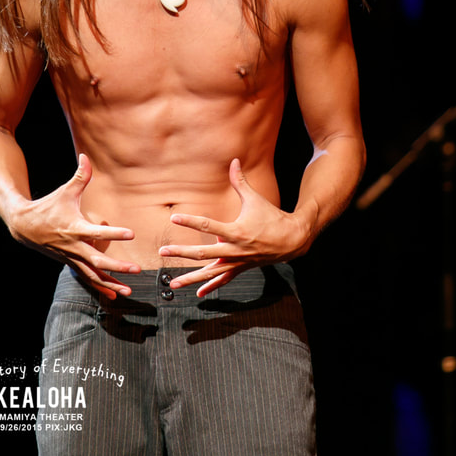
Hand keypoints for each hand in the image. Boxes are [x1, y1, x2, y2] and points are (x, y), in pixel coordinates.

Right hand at [8, 154, 139, 297]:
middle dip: (117, 266)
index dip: (114, 233)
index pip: (97, 232)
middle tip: (136, 269)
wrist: (24, 226)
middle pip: (97, 260)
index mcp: (74, 227)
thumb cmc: (48, 206)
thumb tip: (86, 156)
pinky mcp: (71, 263)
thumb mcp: (65, 191)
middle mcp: (74, 246)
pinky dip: (101, 287)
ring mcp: (72, 257)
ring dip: (111, 283)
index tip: (131, 233)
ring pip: (93, 274)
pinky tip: (115, 294)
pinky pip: (87, 278)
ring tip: (129, 291)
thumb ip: (80, 176)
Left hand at [158, 158, 317, 295]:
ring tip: (172, 283)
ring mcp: (237, 261)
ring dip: (191, 278)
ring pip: (210, 273)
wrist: (292, 240)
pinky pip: (223, 279)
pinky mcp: (240, 268)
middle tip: (164, 251)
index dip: (190, 220)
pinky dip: (210, 286)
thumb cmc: (272, 217)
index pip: (208, 225)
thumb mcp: (255, 199)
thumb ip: (240, 181)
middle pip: (203, 253)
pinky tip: (198, 294)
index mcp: (236, 231)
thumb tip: (234, 161)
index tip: (174, 217)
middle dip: (182, 252)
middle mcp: (234, 250)